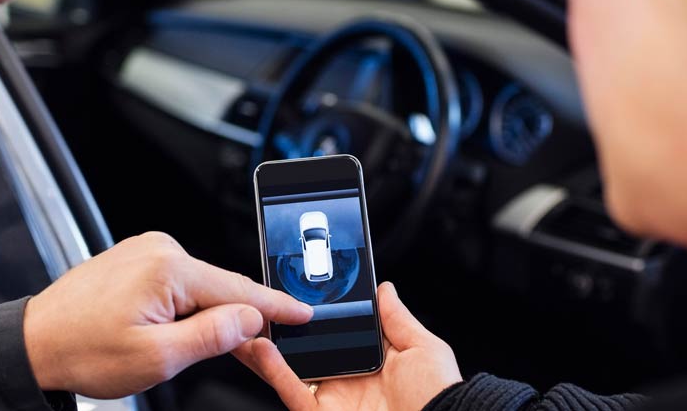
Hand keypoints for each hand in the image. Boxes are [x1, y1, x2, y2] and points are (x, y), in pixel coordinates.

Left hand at [24, 232, 313, 397]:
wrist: (35, 344)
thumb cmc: (82, 352)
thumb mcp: (157, 358)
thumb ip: (211, 336)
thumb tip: (250, 318)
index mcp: (167, 268)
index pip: (238, 290)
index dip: (275, 308)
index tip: (304, 313)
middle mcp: (158, 249)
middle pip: (221, 288)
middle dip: (237, 321)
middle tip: (254, 355)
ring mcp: (145, 251)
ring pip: (200, 288)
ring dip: (206, 318)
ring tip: (181, 351)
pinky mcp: (136, 260)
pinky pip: (178, 284)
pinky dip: (187, 308)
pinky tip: (174, 332)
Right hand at [234, 282, 461, 410]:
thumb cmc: (439, 396)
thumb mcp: (422, 349)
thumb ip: (397, 319)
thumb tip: (384, 289)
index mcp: (368, 363)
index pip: (331, 333)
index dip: (310, 313)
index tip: (292, 288)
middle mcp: (345, 381)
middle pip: (301, 350)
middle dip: (277, 328)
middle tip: (256, 302)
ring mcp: (331, 398)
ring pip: (287, 370)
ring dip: (264, 346)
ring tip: (246, 319)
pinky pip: (292, 392)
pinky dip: (274, 371)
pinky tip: (261, 347)